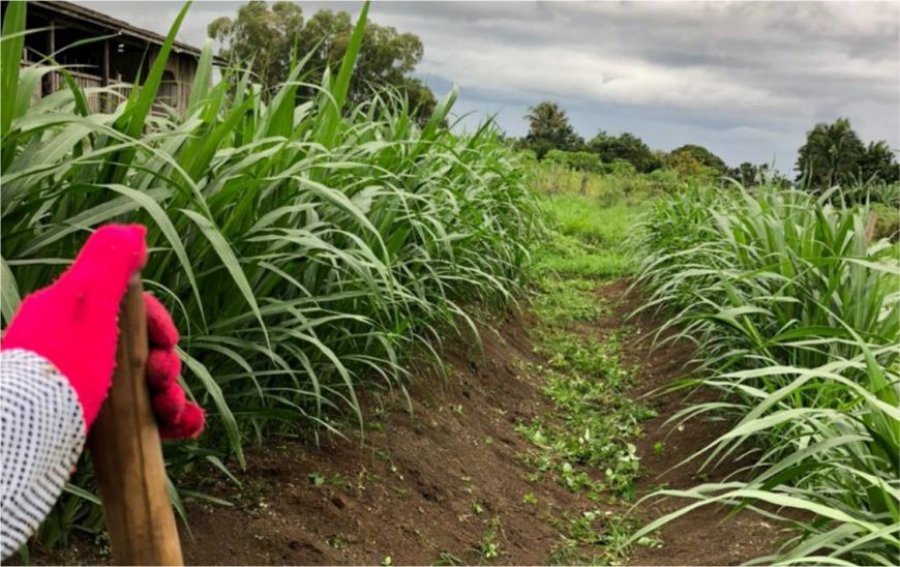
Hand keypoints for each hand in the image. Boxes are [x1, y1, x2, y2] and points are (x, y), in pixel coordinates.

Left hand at [2, 224, 203, 437]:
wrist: (23, 437)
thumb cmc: (58, 366)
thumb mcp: (87, 303)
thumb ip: (110, 263)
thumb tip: (135, 231)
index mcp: (74, 318)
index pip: (130, 311)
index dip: (157, 324)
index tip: (167, 341)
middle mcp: (78, 352)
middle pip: (142, 352)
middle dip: (166, 366)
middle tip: (163, 381)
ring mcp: (84, 390)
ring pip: (146, 389)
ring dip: (171, 396)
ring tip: (171, 411)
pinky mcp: (91, 427)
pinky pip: (143, 422)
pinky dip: (170, 422)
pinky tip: (185, 426)